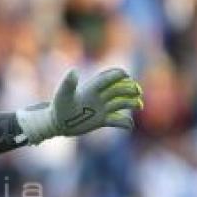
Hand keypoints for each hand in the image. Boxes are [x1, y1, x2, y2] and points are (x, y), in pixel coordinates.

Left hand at [16, 68, 143, 143]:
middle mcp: (99, 97)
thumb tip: (74, 71)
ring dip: (132, 103)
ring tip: (139, 106)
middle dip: (130, 89)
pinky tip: (128, 126)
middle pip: (119, 89)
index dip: (118, 74)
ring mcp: (102, 109)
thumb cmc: (59, 107)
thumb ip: (68, 84)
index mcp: (92, 88)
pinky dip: (125, 123)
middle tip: (137, 92)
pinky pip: (117, 121)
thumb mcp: (62, 95)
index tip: (126, 76)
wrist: (57, 124)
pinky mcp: (102, 120)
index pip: (108, 77)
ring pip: (121, 103)